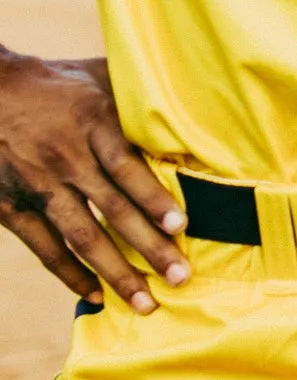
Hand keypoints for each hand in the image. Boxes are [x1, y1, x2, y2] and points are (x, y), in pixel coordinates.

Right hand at [0, 53, 188, 311]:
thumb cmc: (56, 84)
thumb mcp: (97, 76)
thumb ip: (137, 96)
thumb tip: (195, 97)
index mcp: (91, 123)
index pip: (126, 166)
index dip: (153, 198)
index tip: (180, 226)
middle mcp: (65, 157)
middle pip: (111, 209)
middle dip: (148, 247)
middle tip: (180, 277)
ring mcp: (36, 185)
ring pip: (81, 236)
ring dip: (115, 273)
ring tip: (145, 303)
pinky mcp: (10, 207)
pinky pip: (44, 247)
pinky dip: (70, 274)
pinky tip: (96, 294)